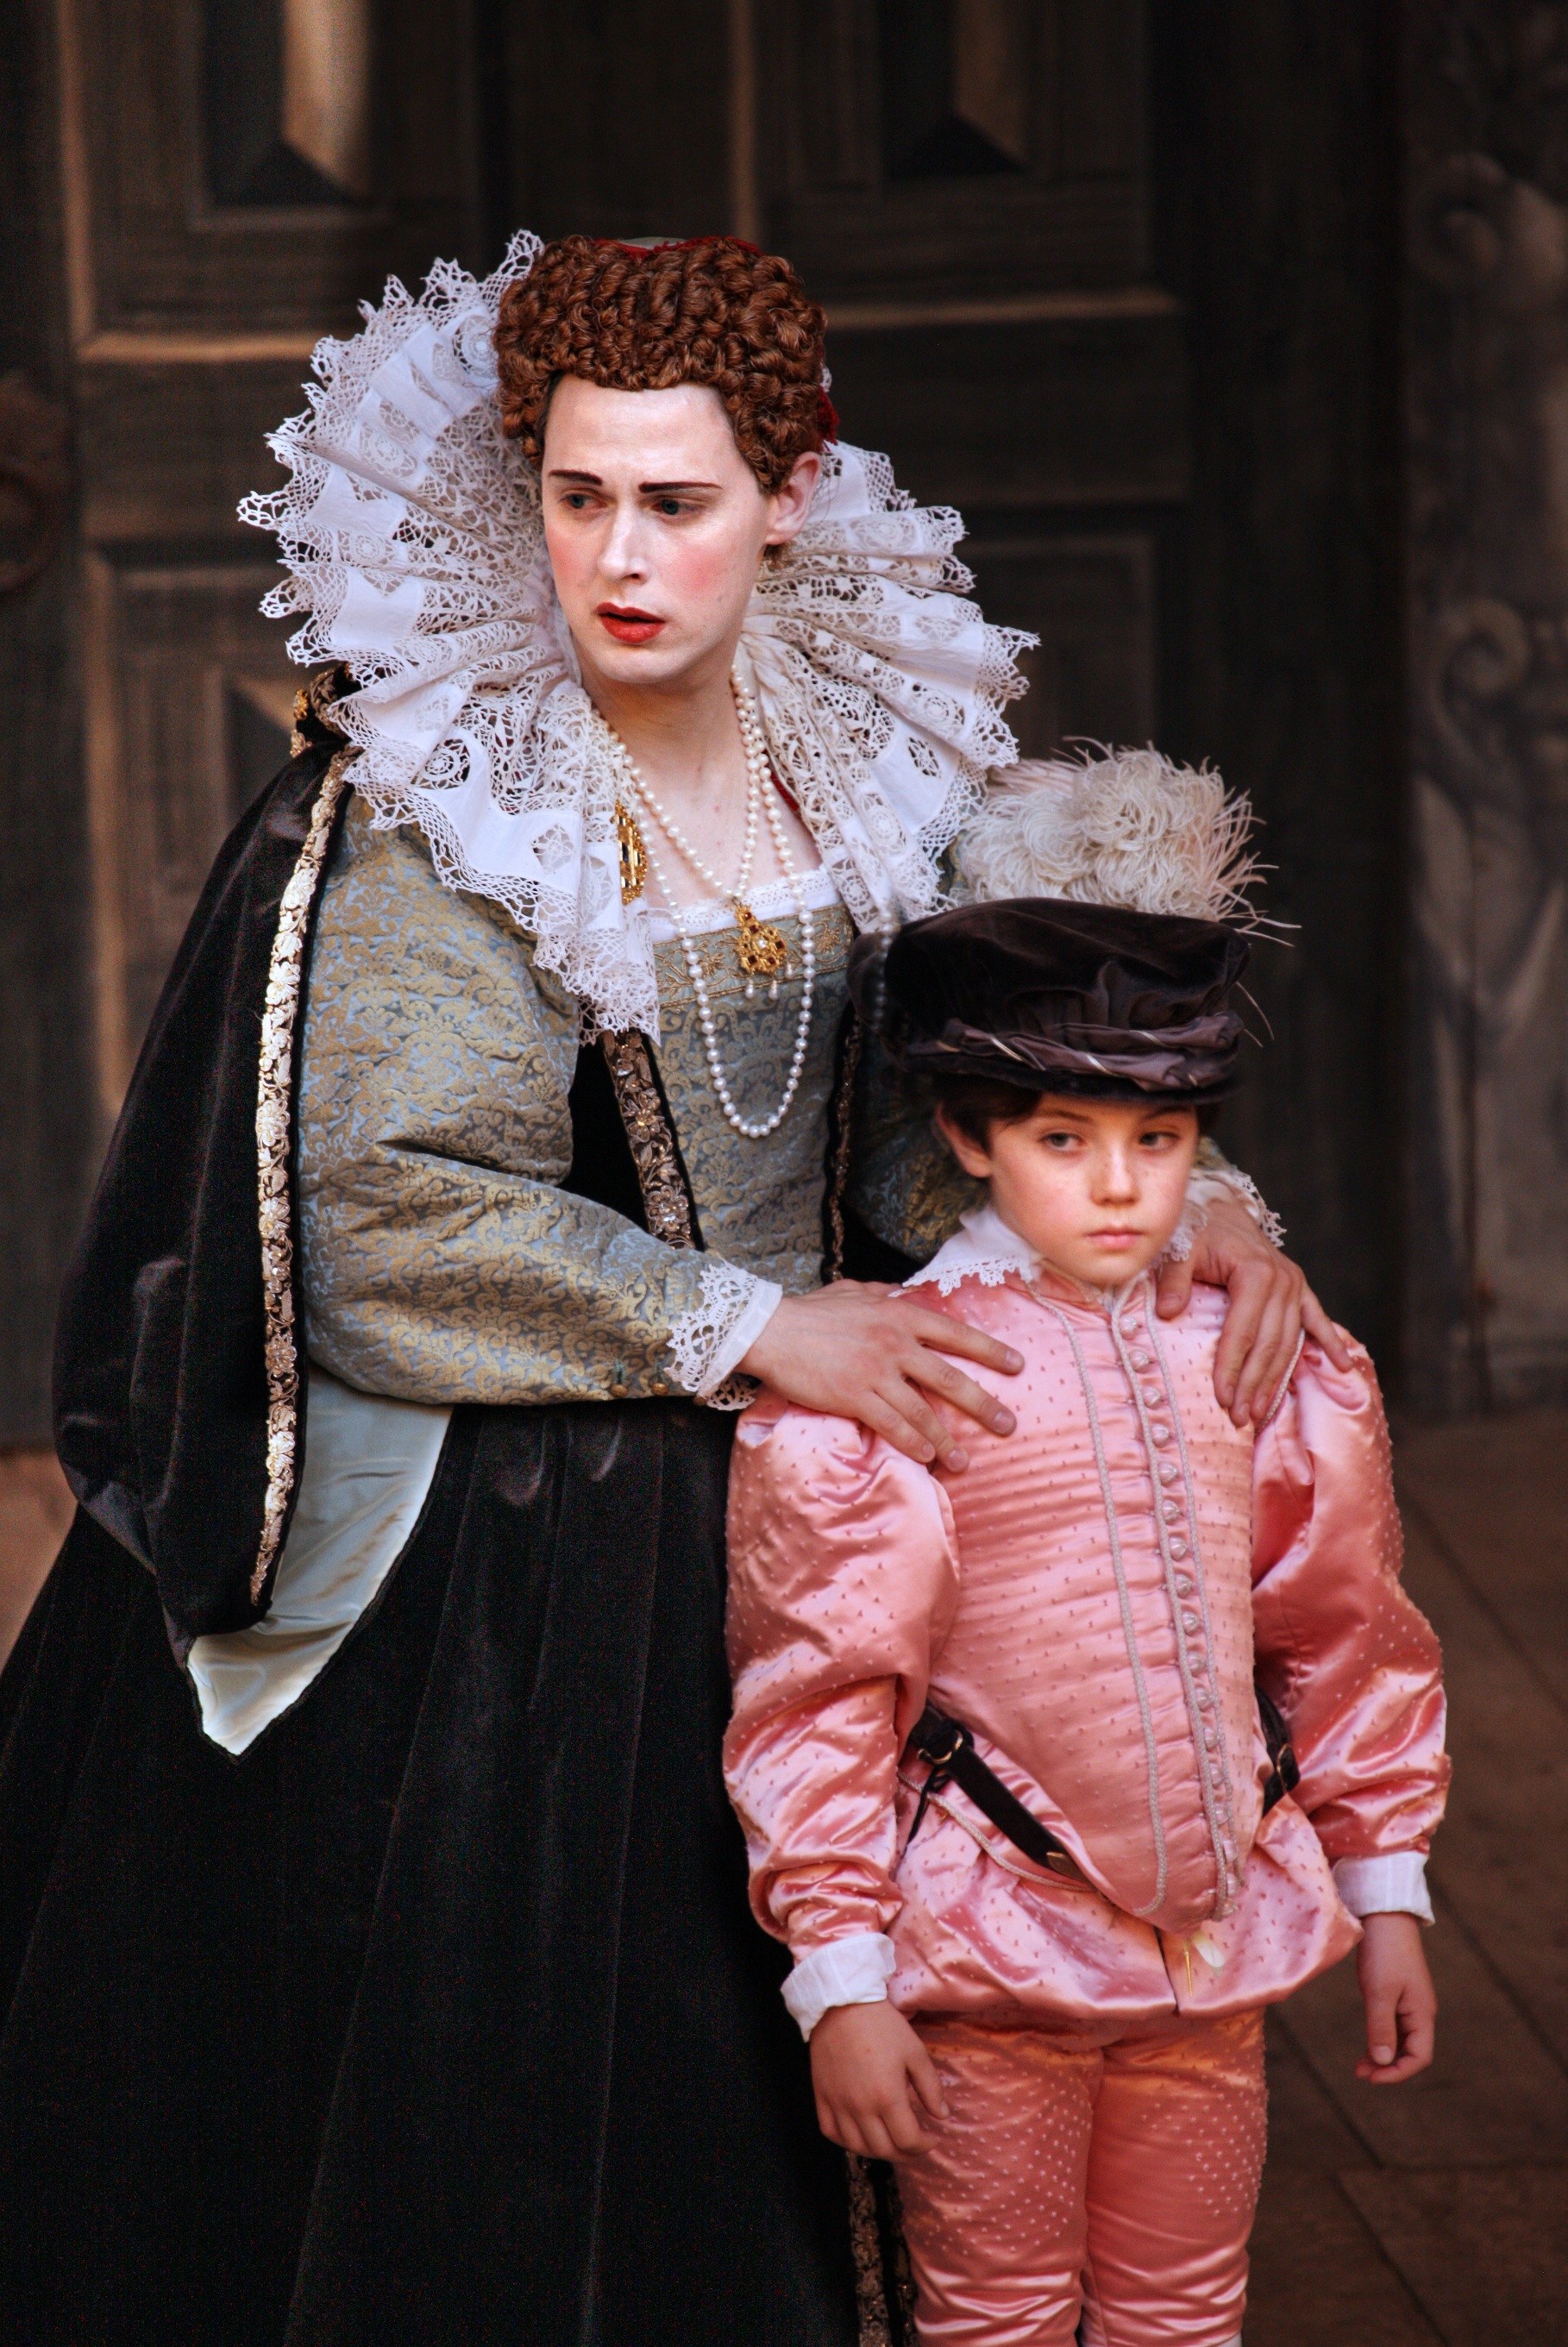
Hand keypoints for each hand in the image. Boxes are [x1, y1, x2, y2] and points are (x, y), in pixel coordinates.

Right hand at [740, 1283, 1019, 1470]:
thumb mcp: (854, 1290)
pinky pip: (892, 1426)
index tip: (1017, 1365)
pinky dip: (913, 1444)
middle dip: (984, 1404)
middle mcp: (895, 1344)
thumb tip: (903, 1293)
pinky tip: (927, 1458)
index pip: (956, 1334)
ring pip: (923, 1412)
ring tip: (964, 1460)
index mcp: (899, 1315)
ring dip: (946, 1439)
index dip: (990, 1350)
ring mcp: (876, 1372)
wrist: (773, 1330)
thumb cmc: (812, 1311)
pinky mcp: (855, 1396)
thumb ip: (883, 1294)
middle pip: (950, 1379)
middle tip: (1008, 1424)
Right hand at [809, 2001, 947, 2158]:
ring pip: (857, 2146)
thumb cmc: (883, 2026)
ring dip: (878, 2151)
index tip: (932, 2138)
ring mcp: (837, 2103)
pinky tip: (859, 2134)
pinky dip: (846, 2141)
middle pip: (884, 2149)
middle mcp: (860, 2106)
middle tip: (915, 2144)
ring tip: (890, 2141)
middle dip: (905, 2152)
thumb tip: (941, 2116)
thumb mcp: (915, 2052)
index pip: (908, 2140)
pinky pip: (831, 2132)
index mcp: (887, 2095)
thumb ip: (930, 2088)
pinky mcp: (821, 2096)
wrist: (842, 2004)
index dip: (924, 2146)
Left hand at [1156, 1194, 1352, 1425]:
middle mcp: (1282, 1280)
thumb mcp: (1179, 1248)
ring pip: (1288, 1342)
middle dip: (1252, 1384)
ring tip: (1260, 1412)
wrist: (1219, 1207)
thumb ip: (1174, 1280)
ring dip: (1276, 1379)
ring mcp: (1295, 1285)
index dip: (1232, 1367)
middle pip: (1268, 1345)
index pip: (1242, 1332)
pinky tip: (1342, 1367)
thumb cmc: (1196, 1230)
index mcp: (1254, 1272)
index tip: (1222, 1399)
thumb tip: (1168, 1313)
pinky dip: (1330, 1343)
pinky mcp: (1300, 1288)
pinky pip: (1317, 1320)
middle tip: (1239, 1417)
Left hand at [1354, 1911, 1436, 2083]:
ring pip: (1401, 2040)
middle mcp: (1420, 2011)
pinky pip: (1393, 2025)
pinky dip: (1381, 2038)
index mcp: (1422, 2013)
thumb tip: (1383, 2062)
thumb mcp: (1379, 1991)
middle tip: (1359, 2072)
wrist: (1384, 1916)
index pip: (1420, 2057)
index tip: (1372, 2077)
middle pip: (1410, 2052)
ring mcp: (1409, 2002)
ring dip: (1383, 2055)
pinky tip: (1367, 2043)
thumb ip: (1381, 2027)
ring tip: (1359, 2065)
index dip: (1398, 2073)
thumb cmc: (1383, 1952)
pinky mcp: (1397, 1993)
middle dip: (1388, 2067)